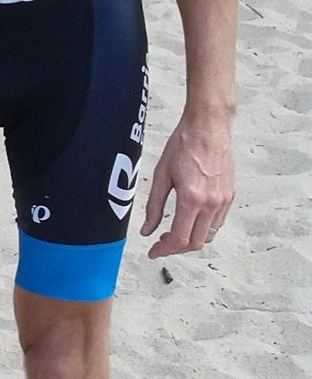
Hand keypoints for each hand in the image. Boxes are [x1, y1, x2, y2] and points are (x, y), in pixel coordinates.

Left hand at [140, 113, 234, 257]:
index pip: (179, 239)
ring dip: (191, 239)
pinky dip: (203, 228)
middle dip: (176, 249)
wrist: (208, 127)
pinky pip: (218, 222)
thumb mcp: (161, 175)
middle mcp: (211, 203)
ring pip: (208, 235)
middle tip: (161, 244)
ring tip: (174, 232)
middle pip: (195, 242)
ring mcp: (224, 200)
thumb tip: (147, 230)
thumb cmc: (183, 144)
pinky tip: (190, 219)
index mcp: (191, 199)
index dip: (164, 251)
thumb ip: (153, 206)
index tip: (153, 252)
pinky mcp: (231, 195)